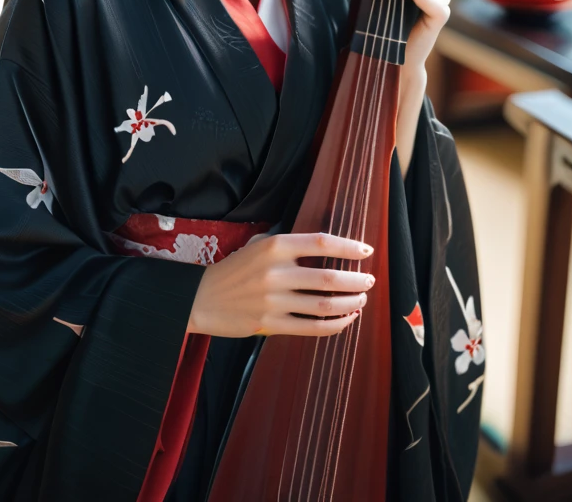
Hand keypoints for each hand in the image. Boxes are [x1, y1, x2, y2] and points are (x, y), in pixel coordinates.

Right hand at [187, 232, 375, 337]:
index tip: (366, 250)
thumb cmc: (234, 269)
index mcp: (274, 247)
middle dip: (357, 280)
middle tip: (369, 281)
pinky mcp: (270, 325)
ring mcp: (273, 301)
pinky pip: (311, 328)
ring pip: (324, 305)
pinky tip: (346, 320)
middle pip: (328, 277)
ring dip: (350, 304)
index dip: (348, 246)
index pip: (320, 242)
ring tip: (361, 300)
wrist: (202, 297)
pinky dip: (335, 326)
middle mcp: (275, 272)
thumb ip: (287, 245)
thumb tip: (325, 247)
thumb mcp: (257, 245)